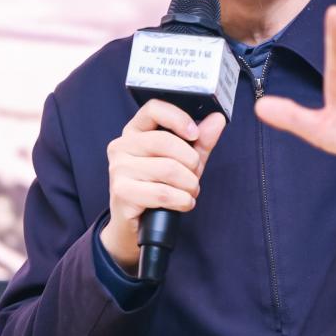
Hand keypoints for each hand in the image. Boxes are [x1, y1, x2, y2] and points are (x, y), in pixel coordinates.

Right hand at [100, 100, 225, 272]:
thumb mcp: (184, 161)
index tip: (195, 134)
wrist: (137, 226)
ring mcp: (118, 169)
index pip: (153, 109)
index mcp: (135, 131)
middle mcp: (121, 146)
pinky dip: (182, 200)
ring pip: (168, 169)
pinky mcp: (122, 192)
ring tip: (190, 192)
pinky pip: (163, 193)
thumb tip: (217, 119)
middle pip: (165, 142)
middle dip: (191, 162)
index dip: (178, 118)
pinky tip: (183, 203)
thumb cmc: (159, 187)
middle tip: (195, 175)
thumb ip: (201, 140)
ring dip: (189, 185)